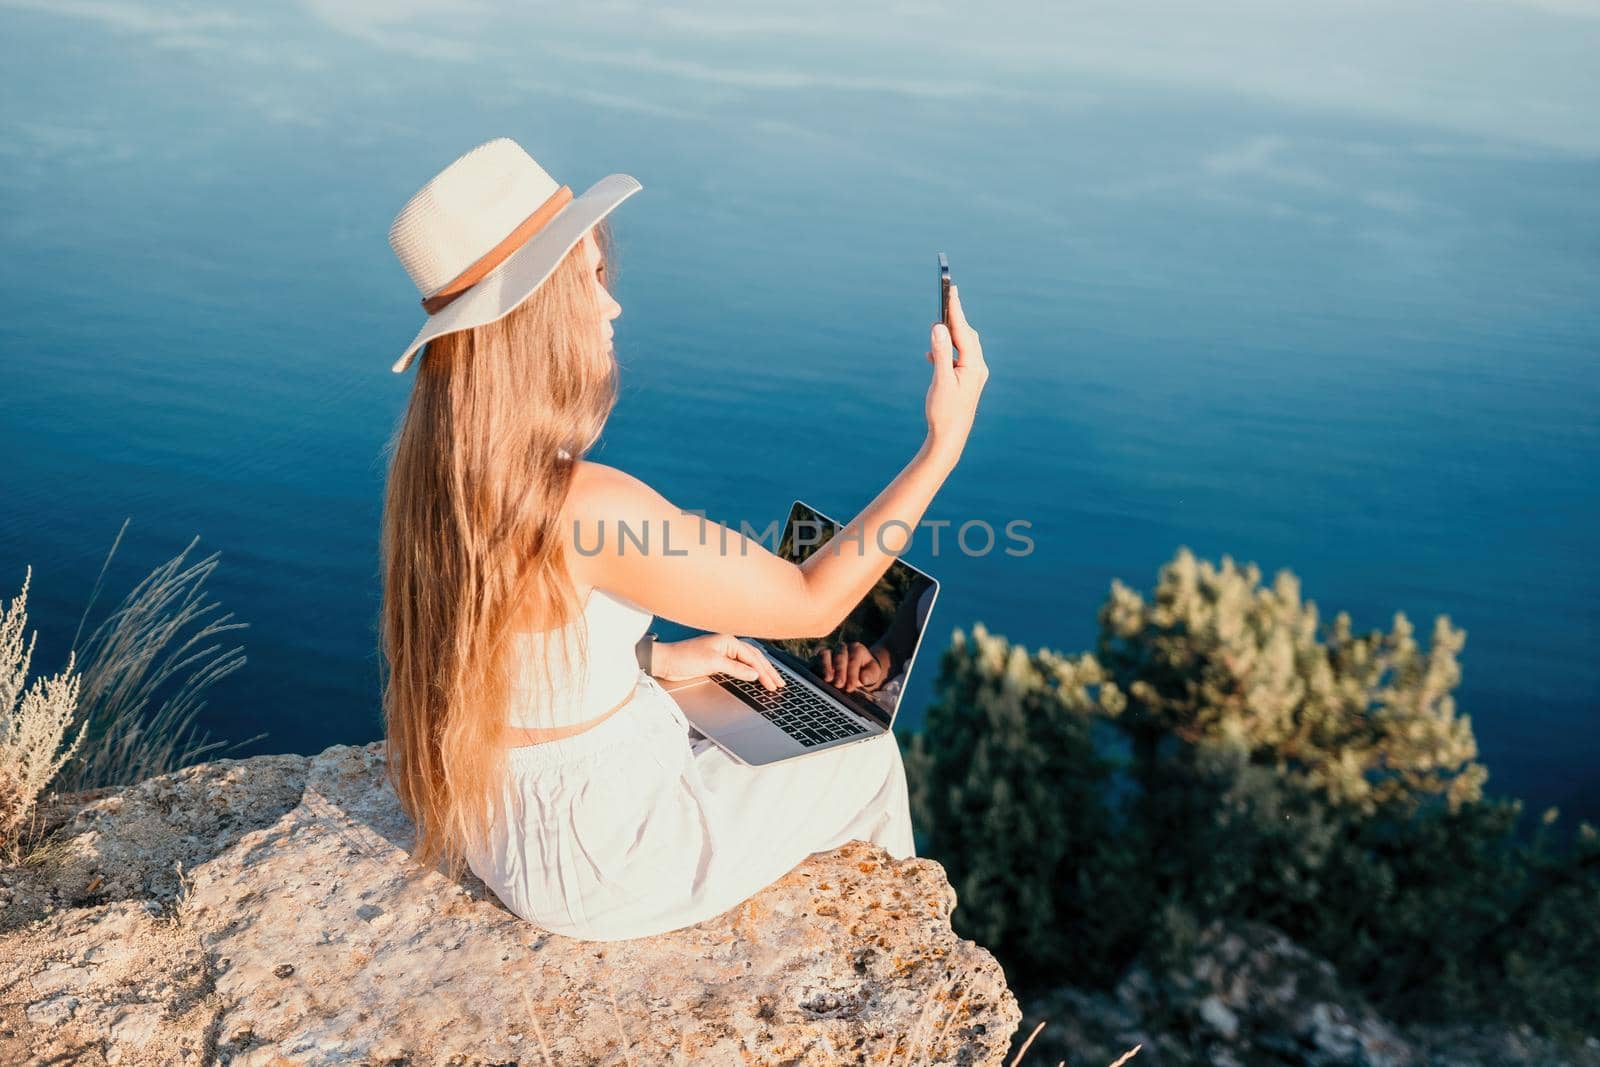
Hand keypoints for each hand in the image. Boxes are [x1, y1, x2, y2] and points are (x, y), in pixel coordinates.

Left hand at [654, 633, 784, 691]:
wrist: (666, 662)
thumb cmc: (684, 658)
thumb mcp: (712, 663)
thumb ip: (735, 668)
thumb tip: (754, 674)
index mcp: (728, 641)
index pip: (752, 657)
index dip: (764, 672)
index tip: (773, 684)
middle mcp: (727, 645)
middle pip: (754, 658)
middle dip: (768, 671)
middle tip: (780, 684)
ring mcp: (723, 653)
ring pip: (748, 662)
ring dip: (761, 672)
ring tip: (773, 682)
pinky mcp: (717, 662)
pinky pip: (740, 666)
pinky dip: (750, 673)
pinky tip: (755, 678)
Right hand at [813, 642, 889, 693]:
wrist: (856, 671)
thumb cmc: (865, 672)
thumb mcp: (873, 673)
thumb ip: (870, 674)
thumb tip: (863, 678)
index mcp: (856, 649)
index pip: (853, 659)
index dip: (852, 674)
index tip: (851, 687)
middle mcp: (842, 647)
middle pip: (839, 656)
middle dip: (839, 671)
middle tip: (839, 684)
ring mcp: (829, 651)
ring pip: (825, 654)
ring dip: (825, 667)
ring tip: (827, 679)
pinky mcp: (818, 658)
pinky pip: (814, 659)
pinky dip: (815, 667)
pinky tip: (817, 677)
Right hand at [924, 285, 988, 464]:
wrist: (950, 437)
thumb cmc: (944, 412)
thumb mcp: (941, 380)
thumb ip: (941, 352)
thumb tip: (939, 327)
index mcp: (974, 366)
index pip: (964, 331)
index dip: (956, 309)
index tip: (951, 290)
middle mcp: (978, 368)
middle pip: (968, 335)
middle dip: (956, 318)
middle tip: (947, 297)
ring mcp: (973, 375)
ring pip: (964, 346)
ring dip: (951, 335)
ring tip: (939, 324)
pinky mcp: (967, 381)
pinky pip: (959, 358)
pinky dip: (947, 351)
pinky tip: (933, 354)